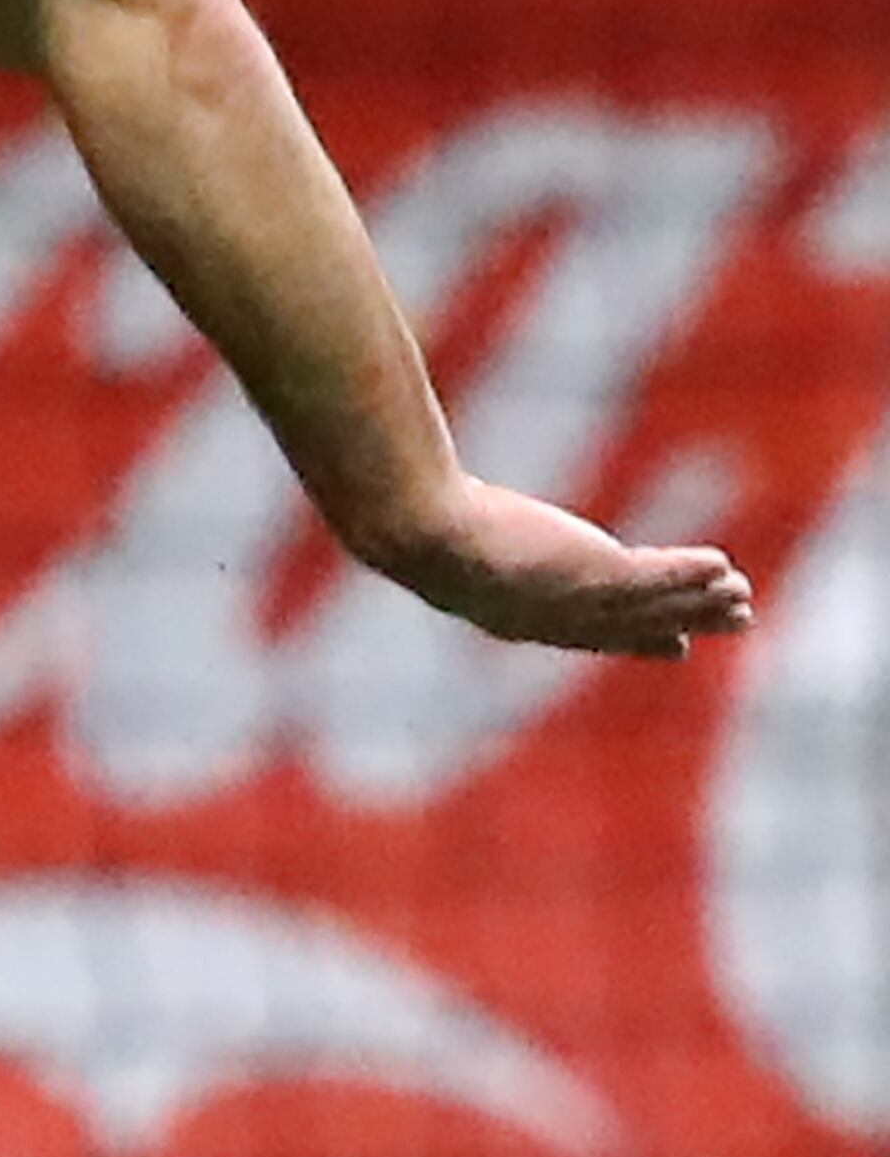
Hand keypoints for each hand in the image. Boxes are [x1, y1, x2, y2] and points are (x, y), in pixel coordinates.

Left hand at [356, 475, 752, 657]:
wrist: (420, 531)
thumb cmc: (412, 525)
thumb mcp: (439, 539)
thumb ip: (456, 534)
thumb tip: (427, 510)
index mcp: (517, 618)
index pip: (590, 634)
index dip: (635, 640)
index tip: (673, 645)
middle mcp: (553, 621)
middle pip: (634, 626)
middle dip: (686, 623)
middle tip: (734, 620)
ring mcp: (577, 600)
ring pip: (654, 606)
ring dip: (701, 602)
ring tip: (742, 597)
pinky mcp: (595, 574)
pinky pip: (656, 578)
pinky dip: (689, 575)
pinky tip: (720, 564)